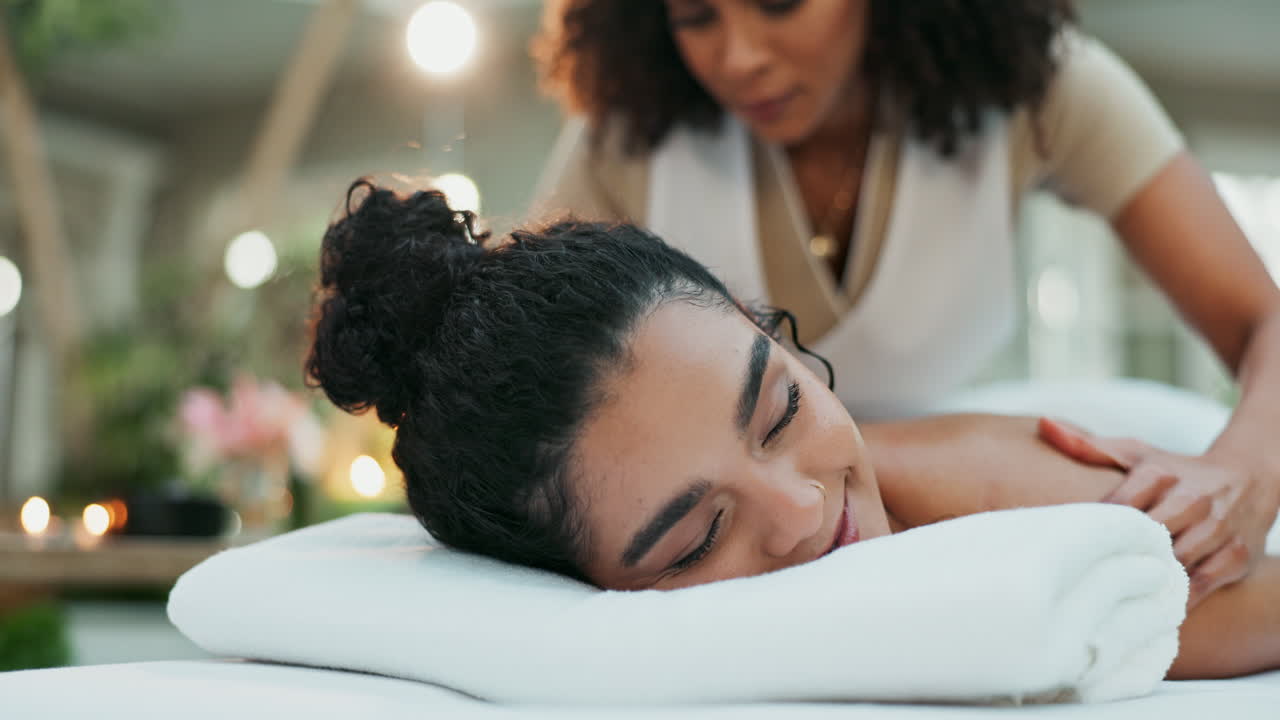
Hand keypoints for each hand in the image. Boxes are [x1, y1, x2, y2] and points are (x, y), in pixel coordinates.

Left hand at [1038, 418, 1277, 607]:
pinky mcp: (1238, 555)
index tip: (1073, 547)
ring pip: (1177, 561)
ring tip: (1116, 598)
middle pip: (1149, 535)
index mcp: (1161, 473)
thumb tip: (1043, 424)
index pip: (1120, 505)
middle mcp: (1192, 498)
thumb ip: (1090, 446)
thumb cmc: (1178, 470)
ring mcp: (1218, 528)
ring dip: (1149, 580)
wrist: (1250, 477)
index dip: (1097, 528)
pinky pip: (1205, 583)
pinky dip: (1179, 597)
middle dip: (1122, 556)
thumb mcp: (1139, 454)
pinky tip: (1151, 608)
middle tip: (1089, 579)